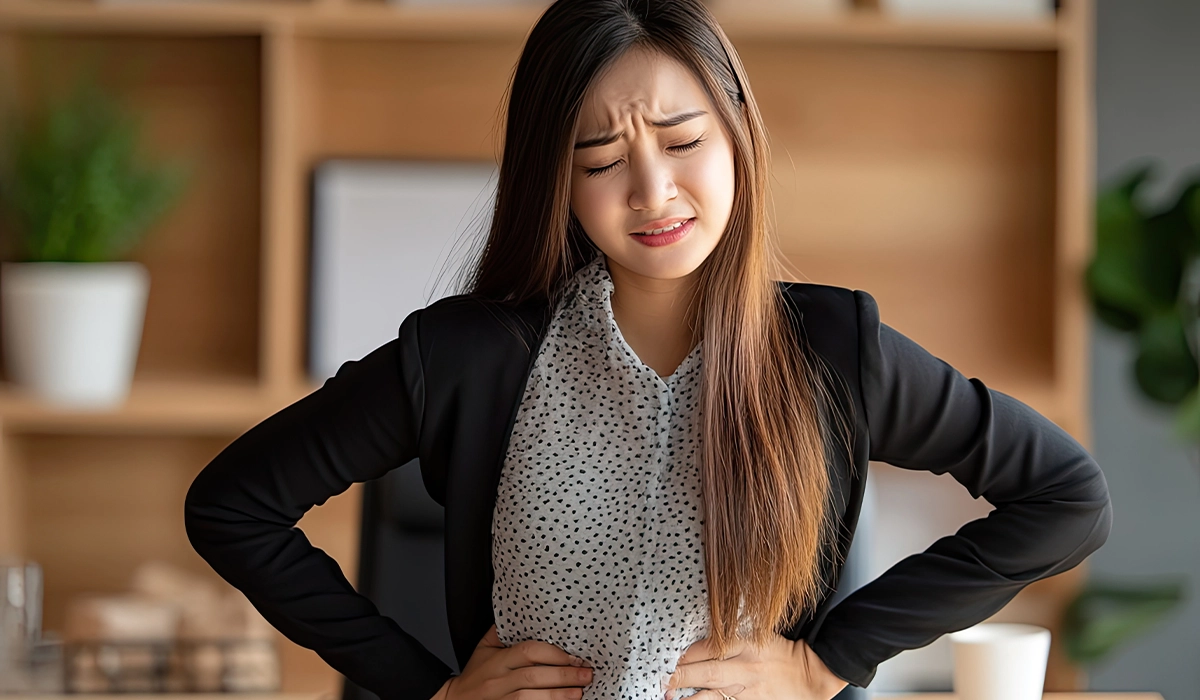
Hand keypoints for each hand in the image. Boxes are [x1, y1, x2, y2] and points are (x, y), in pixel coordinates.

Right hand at [436, 624, 594, 699]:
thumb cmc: (474, 676)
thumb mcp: (484, 649)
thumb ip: (503, 631)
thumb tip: (525, 611)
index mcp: (497, 660)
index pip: (528, 652)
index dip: (555, 654)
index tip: (575, 656)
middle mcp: (498, 680)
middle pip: (534, 676)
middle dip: (564, 675)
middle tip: (587, 674)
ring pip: (530, 697)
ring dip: (558, 696)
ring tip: (579, 692)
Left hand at [663, 634, 847, 699]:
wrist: (809, 675)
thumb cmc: (778, 651)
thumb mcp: (756, 633)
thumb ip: (728, 635)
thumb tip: (695, 637)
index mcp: (745, 644)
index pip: (709, 647)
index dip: (685, 652)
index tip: (666, 655)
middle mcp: (744, 667)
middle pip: (707, 672)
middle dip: (681, 676)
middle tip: (660, 678)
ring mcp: (747, 690)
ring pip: (712, 697)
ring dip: (688, 699)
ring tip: (667, 697)